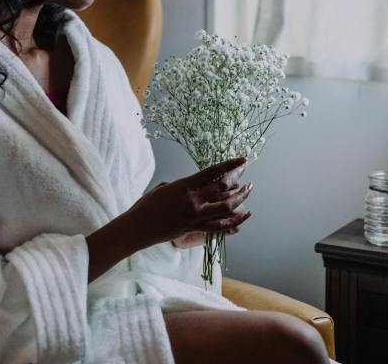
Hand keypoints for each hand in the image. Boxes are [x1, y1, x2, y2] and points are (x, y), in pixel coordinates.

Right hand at [126, 156, 254, 250]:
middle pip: (223, 187)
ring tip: (248, 190)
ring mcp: (195, 216)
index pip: (213, 172)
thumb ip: (185, 185)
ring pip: (226, 207)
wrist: (138, 227)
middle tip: (245, 170)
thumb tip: (199, 185)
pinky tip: (244, 215)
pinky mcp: (195, 229)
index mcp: (185, 185)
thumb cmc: (147, 205)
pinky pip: (220, 225)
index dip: (230, 165)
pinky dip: (235, 220)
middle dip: (238, 178)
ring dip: (241, 198)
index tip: (242, 160)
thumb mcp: (165, 187)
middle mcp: (193, 200)